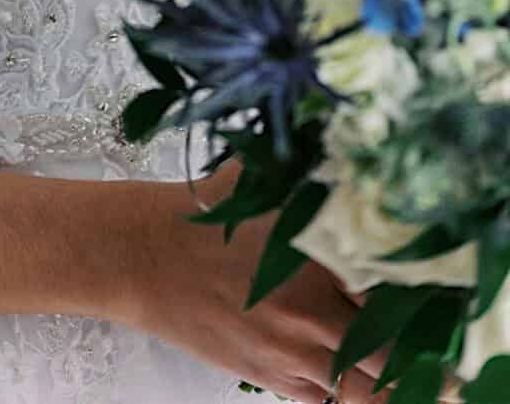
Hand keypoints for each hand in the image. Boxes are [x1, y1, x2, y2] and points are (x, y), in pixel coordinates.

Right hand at [96, 159, 458, 403]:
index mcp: (317, 264)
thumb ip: (315, 181)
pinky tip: (339, 365)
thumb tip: (357, 172)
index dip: (420, 308)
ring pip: (367, 393)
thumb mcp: (260, 182)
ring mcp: (290, 353)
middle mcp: (311, 317)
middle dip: (413, 356)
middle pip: (394, 360)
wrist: (132, 254)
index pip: (401, 303)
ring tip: (380, 358)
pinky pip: (325, 400)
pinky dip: (343, 390)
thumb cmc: (194, 215)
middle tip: (413, 339)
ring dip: (383, 381)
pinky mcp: (267, 375)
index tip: (420, 300)